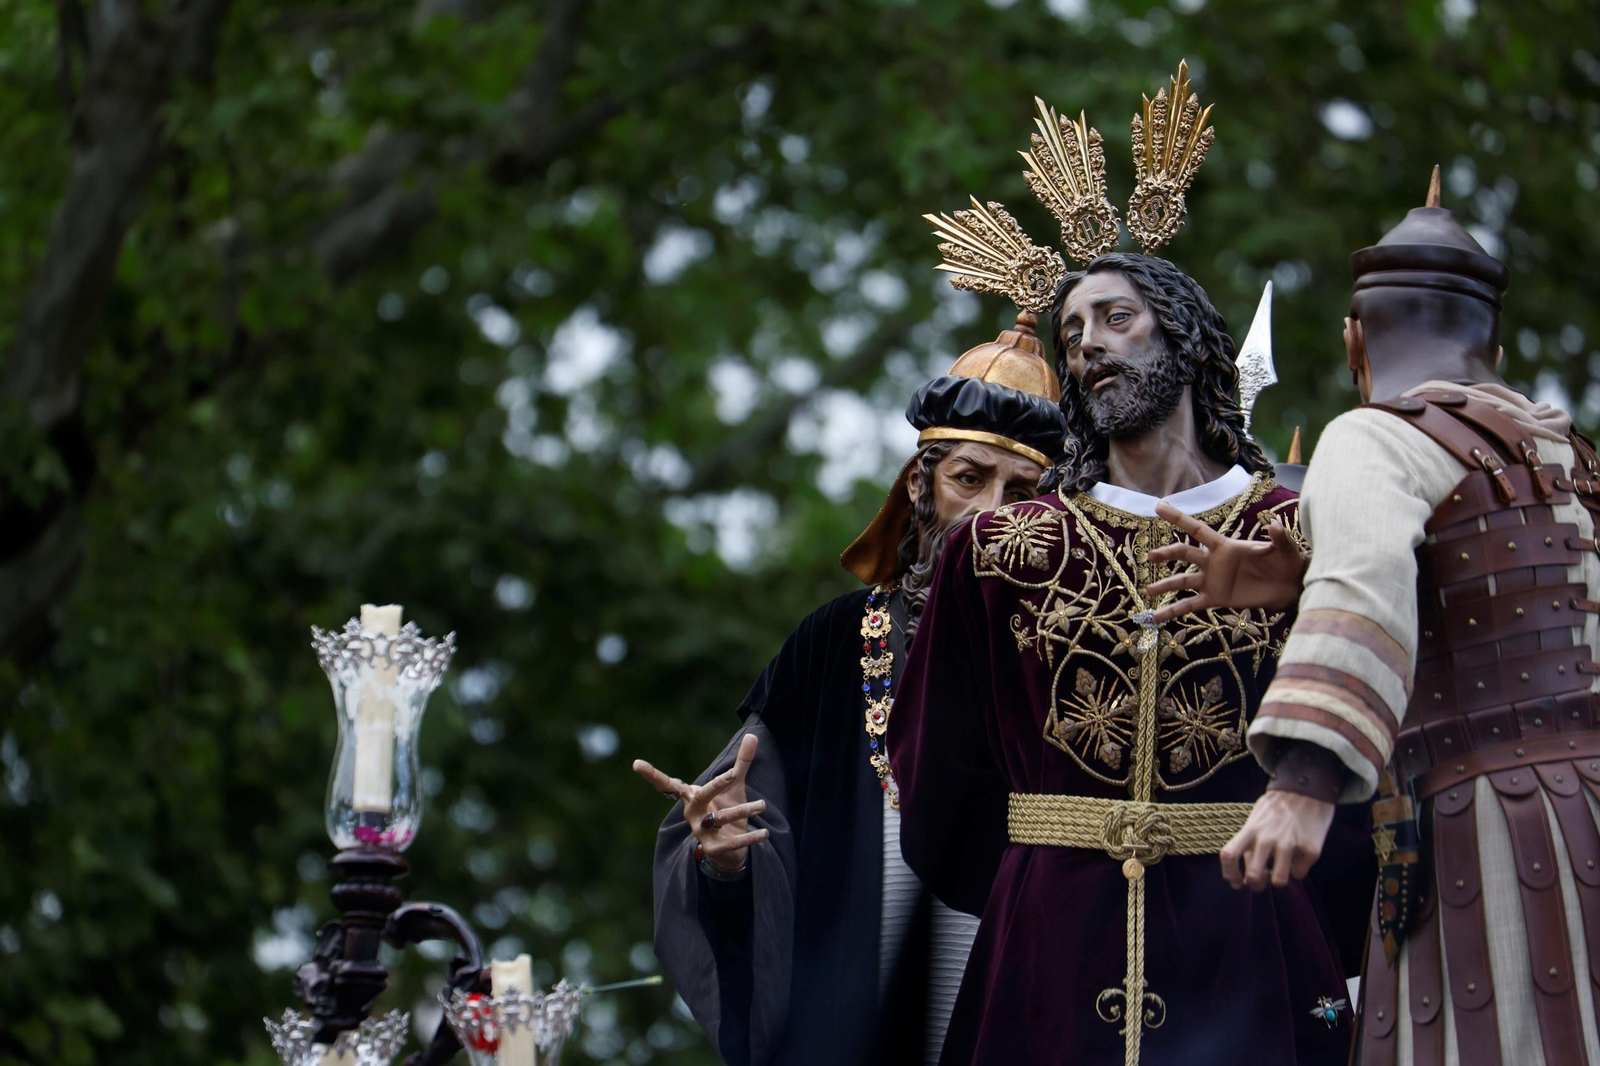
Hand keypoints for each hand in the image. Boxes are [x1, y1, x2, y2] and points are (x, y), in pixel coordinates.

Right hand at [633, 733, 768, 871]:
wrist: (728, 850)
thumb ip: (741, 762)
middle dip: (717, 785)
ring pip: (721, 817)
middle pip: (701, 795)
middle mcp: (692, 813)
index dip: (652, 775)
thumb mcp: (734, 785)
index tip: (636, 764)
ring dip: (743, 809)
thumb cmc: (725, 809)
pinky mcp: (713, 849)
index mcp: (691, 796)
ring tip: (762, 804)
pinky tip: (764, 833)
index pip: (668, 784)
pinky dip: (749, 837)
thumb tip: (753, 734)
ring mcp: (700, 831)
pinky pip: (731, 842)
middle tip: (734, 775)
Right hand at [1143, 501, 1306, 623]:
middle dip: (1168, 554)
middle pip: (1184, 555)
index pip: (1197, 530)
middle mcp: (1213, 562)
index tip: (1159, 506)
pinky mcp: (1215, 599)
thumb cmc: (1286, 562)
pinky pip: (1190, 605)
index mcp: (1225, 546)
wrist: (1290, 587)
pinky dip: (1173, 611)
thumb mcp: (1284, 548)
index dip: (1179, 518)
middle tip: (1152, 556)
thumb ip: (1278, 537)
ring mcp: (1212, 581)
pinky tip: (1157, 618)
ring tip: (1148, 591)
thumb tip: (1275, 524)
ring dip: (1165, 585)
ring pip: (1182, 582)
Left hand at [1219, 791, 1335, 890]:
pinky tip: (1299, 855)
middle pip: (1253, 876)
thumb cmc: (1278, 806)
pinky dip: (1298, 869)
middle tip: (1261, 880)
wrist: (1309, 787)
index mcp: (1251, 829)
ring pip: (1278, 881)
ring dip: (1278, 878)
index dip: (1230, 874)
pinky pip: (1300, 873)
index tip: (1236, 882)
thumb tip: (1245, 874)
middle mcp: (1267, 838)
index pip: (1229, 855)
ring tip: (1281, 868)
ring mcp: (1290, 844)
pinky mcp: (1311, 849)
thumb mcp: (1256, 817)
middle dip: (1256, 884)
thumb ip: (1249, 841)